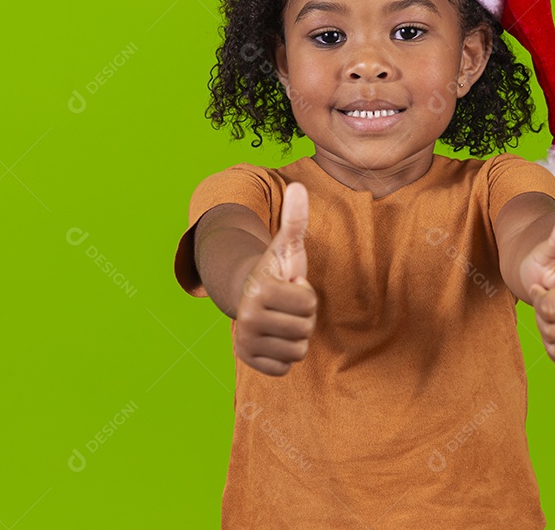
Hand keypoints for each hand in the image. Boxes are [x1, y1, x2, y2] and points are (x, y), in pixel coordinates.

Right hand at [234, 182, 316, 376]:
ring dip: (296, 336)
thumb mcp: (287, 245)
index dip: (307, 294)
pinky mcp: (247, 360)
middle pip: (304, 329)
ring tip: (282, 319)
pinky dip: (284, 356)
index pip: (309, 303)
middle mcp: (247, 318)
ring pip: (297, 351)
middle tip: (287, 305)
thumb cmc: (277, 270)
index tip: (291, 286)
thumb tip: (299, 185)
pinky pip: (284, 368)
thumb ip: (295, 219)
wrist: (249, 294)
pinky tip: (275, 338)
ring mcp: (245, 341)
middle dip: (303, 317)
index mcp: (260, 290)